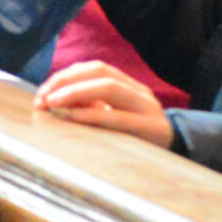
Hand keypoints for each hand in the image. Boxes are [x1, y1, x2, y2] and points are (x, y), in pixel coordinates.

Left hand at [34, 60, 173, 146]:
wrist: (179, 153)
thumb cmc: (138, 138)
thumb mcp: (114, 117)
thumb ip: (92, 106)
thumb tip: (53, 100)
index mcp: (129, 86)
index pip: (95, 68)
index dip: (66, 75)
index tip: (43, 91)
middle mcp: (139, 92)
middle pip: (100, 72)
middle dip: (66, 81)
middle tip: (42, 97)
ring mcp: (147, 108)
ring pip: (110, 88)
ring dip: (75, 92)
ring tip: (51, 103)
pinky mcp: (150, 128)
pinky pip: (118, 117)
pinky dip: (91, 114)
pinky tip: (70, 116)